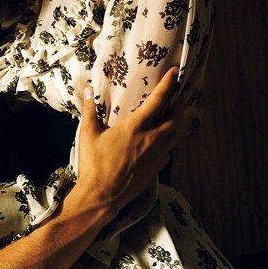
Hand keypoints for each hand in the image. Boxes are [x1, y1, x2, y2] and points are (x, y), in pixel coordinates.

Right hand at [71, 68, 180, 214]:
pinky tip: (160, 143)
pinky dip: (168, 143)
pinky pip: (168, 152)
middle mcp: (150, 140)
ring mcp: (156, 156)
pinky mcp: (156, 170)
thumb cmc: (93, 164)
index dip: (168, 84)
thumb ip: (90, 110)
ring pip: (175, 135)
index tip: (174, 72)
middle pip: (176, 118)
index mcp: (135, 127)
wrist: (101, 196)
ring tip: (173, 117)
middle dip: (180, 104)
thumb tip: (88, 90)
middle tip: (178, 96)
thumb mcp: (87, 134)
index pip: (158, 100)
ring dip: (176, 124)